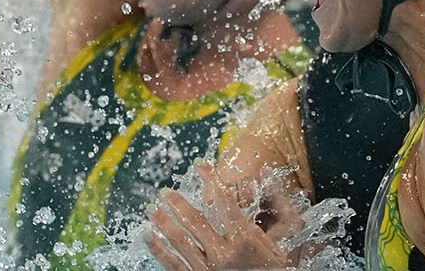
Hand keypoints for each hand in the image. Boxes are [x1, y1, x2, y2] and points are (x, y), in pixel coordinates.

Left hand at [145, 165, 291, 270]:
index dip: (211, 179)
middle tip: (165, 191)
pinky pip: (172, 264)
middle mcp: (224, 254)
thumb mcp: (276, 250)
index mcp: (244, 240)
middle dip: (177, 203)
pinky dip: (157, 249)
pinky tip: (148, 236)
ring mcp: (207, 270)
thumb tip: (262, 203)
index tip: (200, 164)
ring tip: (152, 208)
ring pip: (179, 240)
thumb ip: (263, 228)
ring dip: (163, 222)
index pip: (224, 201)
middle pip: (195, 220)